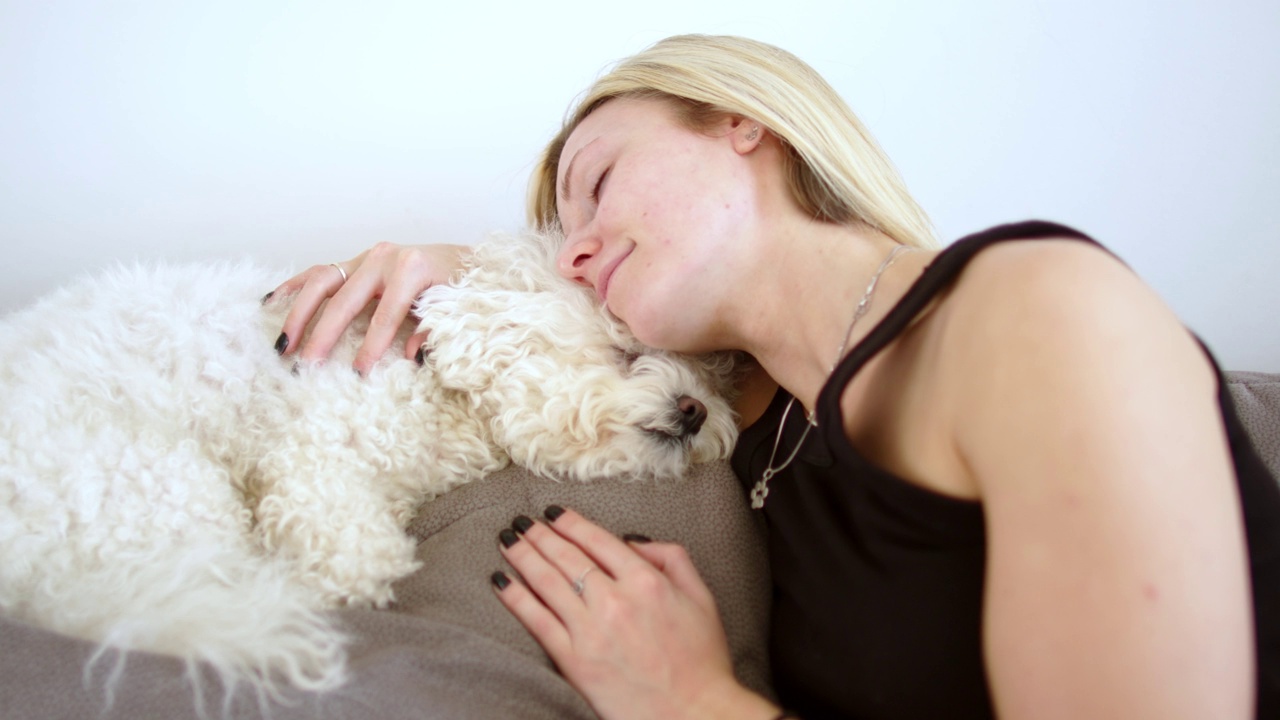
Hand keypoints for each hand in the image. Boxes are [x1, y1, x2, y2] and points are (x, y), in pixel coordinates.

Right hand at [265, 242, 468, 374]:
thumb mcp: (453, 307)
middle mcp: (383, 259)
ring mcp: (365, 257)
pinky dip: (294, 286)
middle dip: (323, 334)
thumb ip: (432, 330)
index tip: (357, 373)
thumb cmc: (458, 284)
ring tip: (283, 344)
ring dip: (299, 314)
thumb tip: (413, 357)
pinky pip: (319, 271)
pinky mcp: (355, 260)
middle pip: (344, 300)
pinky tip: (271, 301)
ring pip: (322, 282)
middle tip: (305, 365)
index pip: (385, 315)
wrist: (463, 257)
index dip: (371, 346)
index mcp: (410, 269)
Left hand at [492, 507, 778, 719]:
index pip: (597, 540)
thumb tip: (633, 541)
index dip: (570, 522)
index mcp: (647, 581)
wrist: (693, 714)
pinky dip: (516, 597)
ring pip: (547, 582)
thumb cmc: (701, 660)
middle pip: (567, 556)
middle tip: (520, 521)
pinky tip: (501, 580)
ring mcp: (591, 630)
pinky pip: (537, 621)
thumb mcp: (701, 597)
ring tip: (507, 539)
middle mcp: (615, 600)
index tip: (553, 513)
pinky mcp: (574, 660)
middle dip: (539, 534)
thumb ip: (672, 558)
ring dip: (523, 555)